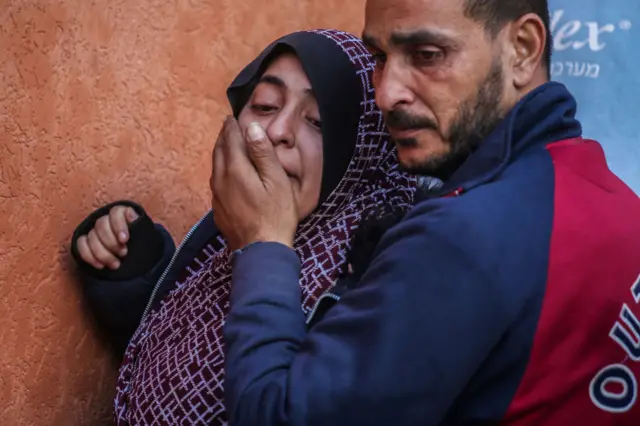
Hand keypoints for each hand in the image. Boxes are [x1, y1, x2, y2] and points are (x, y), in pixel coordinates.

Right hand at [76, 205, 138, 269]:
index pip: (116, 212)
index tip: (125, 239)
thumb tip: (132, 216)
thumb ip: (140, 224)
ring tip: (116, 264)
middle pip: (101, 224)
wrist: (137, 258)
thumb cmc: (143, 244)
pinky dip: (89, 256)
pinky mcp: (85, 243)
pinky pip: (81, 245)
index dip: (118, 225)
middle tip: (123, 253)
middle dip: (112, 242)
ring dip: (103, 253)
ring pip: (91, 236)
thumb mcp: (146, 235)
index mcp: (122, 214)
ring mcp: (94, 231)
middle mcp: (106, 220)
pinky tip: (100, 266)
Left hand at [210, 117, 297, 250]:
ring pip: (215, 166)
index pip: (230, 140)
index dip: (232, 127)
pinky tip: (228, 174)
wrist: (261, 251)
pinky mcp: (218, 210)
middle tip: (228, 127)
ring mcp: (217, 196)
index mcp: (235, 169)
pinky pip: (216, 182)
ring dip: (220, 153)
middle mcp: (220, 180)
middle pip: (218, 151)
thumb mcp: (276, 180)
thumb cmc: (275, 215)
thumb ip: (262, 153)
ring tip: (227, 145)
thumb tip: (251, 128)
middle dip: (223, 137)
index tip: (233, 117)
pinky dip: (221, 170)